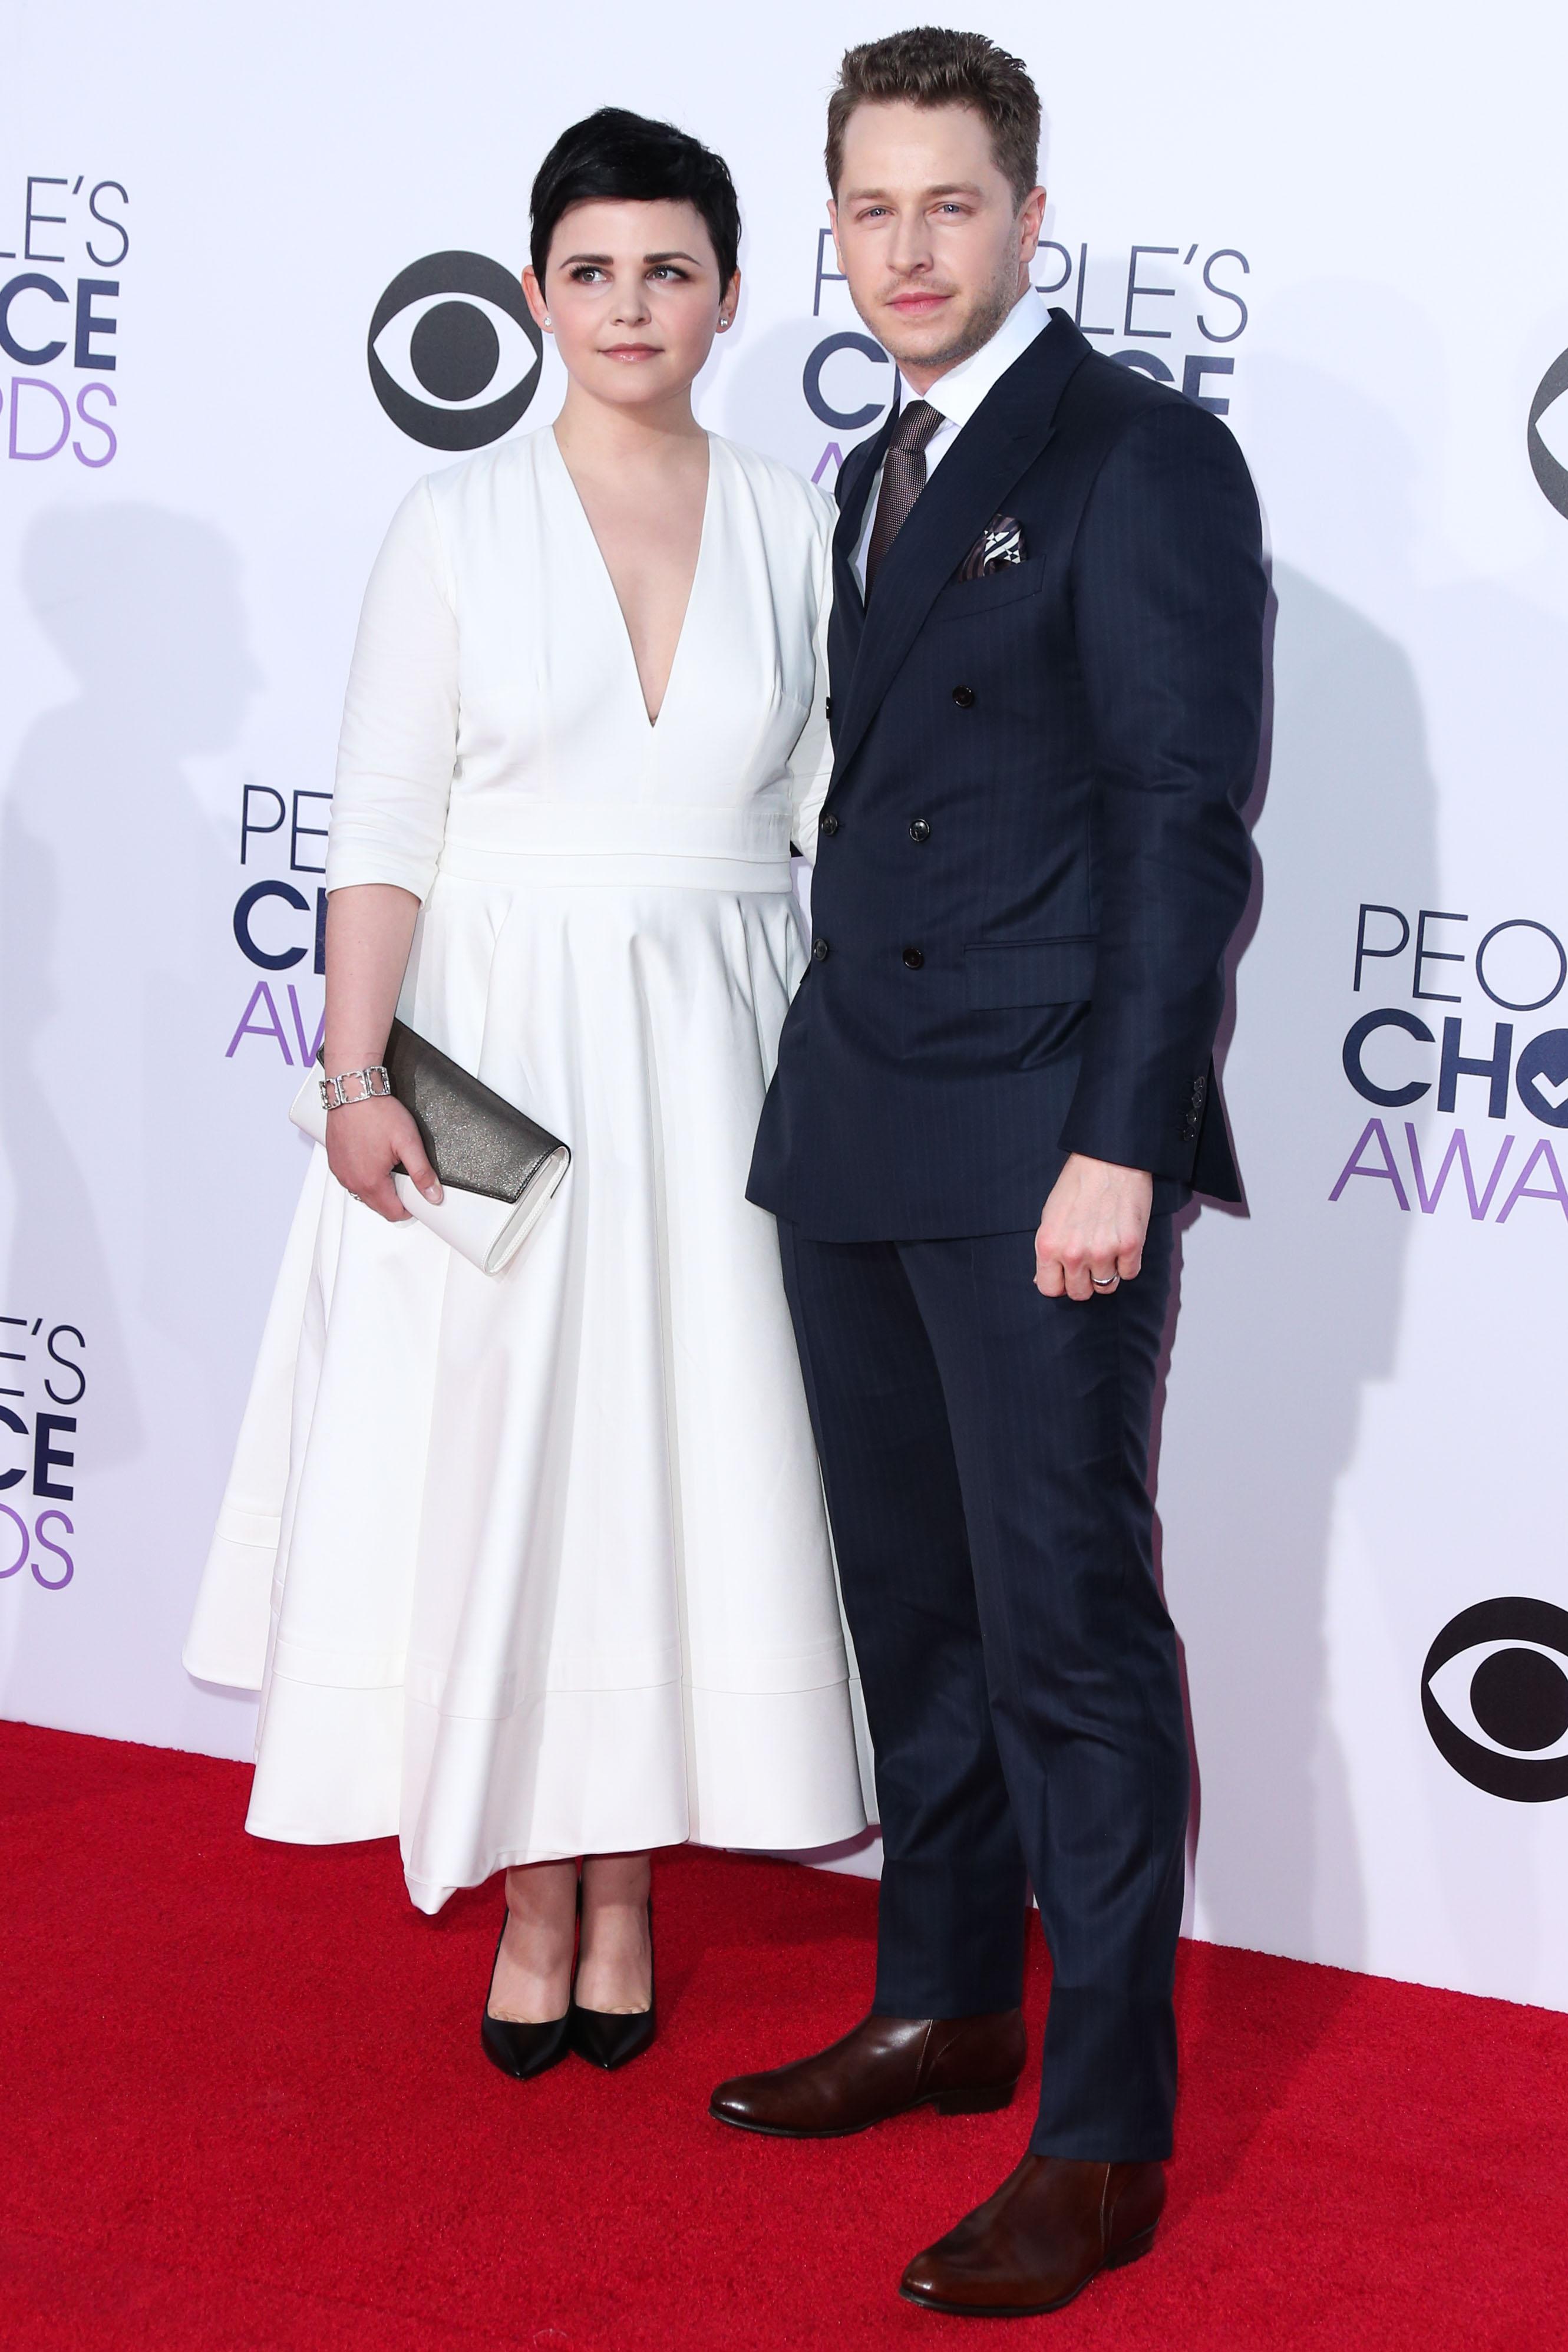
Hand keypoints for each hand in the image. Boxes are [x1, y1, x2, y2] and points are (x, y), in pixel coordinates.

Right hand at [324, 1096, 441, 1222]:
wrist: (353, 1092)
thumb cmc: (376, 1112)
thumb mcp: (408, 1142)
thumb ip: (422, 1173)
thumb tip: (433, 1194)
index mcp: (370, 1182)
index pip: (393, 1213)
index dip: (409, 1208)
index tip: (416, 1197)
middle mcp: (352, 1181)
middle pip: (378, 1206)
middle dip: (394, 1198)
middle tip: (405, 1178)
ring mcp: (341, 1172)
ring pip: (363, 1193)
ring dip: (377, 1188)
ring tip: (389, 1166)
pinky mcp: (335, 1162)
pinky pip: (351, 1179)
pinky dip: (363, 1176)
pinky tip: (372, 1159)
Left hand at [1034, 1154, 1152, 1300]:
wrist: (1109, 1159)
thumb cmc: (1078, 1184)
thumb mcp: (1050, 1217)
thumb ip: (1048, 1251)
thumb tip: (1043, 1280)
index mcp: (1048, 1246)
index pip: (1050, 1289)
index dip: (1060, 1283)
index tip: (1067, 1274)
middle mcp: (1073, 1253)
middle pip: (1080, 1293)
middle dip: (1085, 1281)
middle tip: (1090, 1260)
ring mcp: (1103, 1251)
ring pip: (1107, 1287)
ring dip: (1108, 1272)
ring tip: (1107, 1247)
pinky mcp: (1130, 1246)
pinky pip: (1130, 1273)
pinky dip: (1128, 1262)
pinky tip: (1122, 1241)